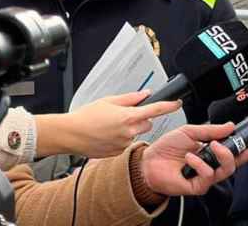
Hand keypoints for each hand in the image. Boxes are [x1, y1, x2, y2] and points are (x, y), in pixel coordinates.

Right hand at [35, 90, 181, 158]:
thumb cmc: (86, 116)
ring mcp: (124, 144)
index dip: (169, 106)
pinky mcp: (118, 153)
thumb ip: (130, 98)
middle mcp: (129, 132)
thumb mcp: (108, 101)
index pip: (156, 110)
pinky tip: (106, 135)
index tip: (177, 103)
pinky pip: (126, 143)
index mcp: (128, 117)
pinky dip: (120, 139)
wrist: (70, 134)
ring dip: (129, 129)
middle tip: (123, 115)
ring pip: (136, 134)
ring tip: (109, 126)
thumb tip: (145, 94)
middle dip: (140, 118)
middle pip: (147, 123)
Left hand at [140, 122, 247, 196]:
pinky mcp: (198, 186)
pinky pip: (208, 176)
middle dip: (244, 151)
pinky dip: (200, 164)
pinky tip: (190, 158)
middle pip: (237, 162)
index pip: (236, 150)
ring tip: (210, 146)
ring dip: (221, 156)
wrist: (149, 161)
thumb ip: (211, 130)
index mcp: (212, 151)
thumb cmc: (167, 148)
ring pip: (226, 170)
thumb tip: (230, 126)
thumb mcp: (190, 131)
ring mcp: (206, 176)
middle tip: (235, 139)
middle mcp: (212, 165)